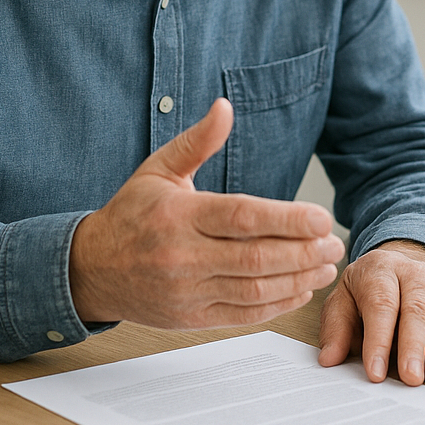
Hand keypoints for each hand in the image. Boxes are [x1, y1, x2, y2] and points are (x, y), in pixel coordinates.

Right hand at [68, 98, 344, 327]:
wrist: (90, 269)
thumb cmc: (131, 214)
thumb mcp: (158, 169)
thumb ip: (197, 141)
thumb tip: (224, 106)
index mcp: (179, 215)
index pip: (242, 217)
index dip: (287, 219)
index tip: (322, 218)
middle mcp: (182, 256)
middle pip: (255, 258)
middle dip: (304, 252)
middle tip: (335, 243)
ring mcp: (186, 291)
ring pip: (253, 290)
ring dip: (298, 280)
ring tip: (326, 267)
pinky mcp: (190, 318)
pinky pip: (242, 316)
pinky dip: (277, 305)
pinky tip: (300, 289)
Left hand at [317, 240, 424, 385]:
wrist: (401, 261)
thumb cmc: (369, 288)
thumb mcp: (343, 300)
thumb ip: (336, 329)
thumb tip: (329, 358)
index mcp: (379, 271)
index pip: (381, 305)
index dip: (379, 340)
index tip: (376, 372)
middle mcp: (413, 273)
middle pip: (416, 309)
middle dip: (413, 346)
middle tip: (411, 377)